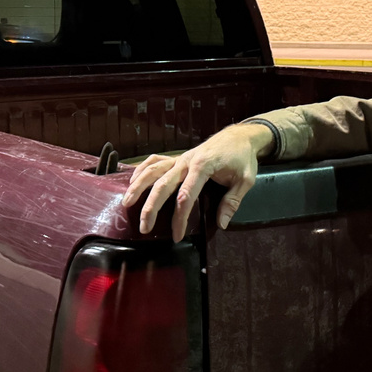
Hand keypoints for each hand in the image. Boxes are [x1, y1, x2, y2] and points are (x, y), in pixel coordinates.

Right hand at [121, 122, 274, 242]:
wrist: (239, 136)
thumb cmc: (242, 158)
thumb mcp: (245, 180)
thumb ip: (232, 201)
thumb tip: (222, 224)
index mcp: (203, 167)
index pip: (186, 196)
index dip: (180, 218)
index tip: (176, 235)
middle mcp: (186, 161)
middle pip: (162, 185)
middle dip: (151, 208)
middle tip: (144, 227)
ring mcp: (179, 158)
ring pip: (153, 171)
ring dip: (138, 186)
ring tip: (127, 203)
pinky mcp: (177, 157)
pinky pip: (154, 161)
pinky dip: (141, 170)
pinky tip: (132, 181)